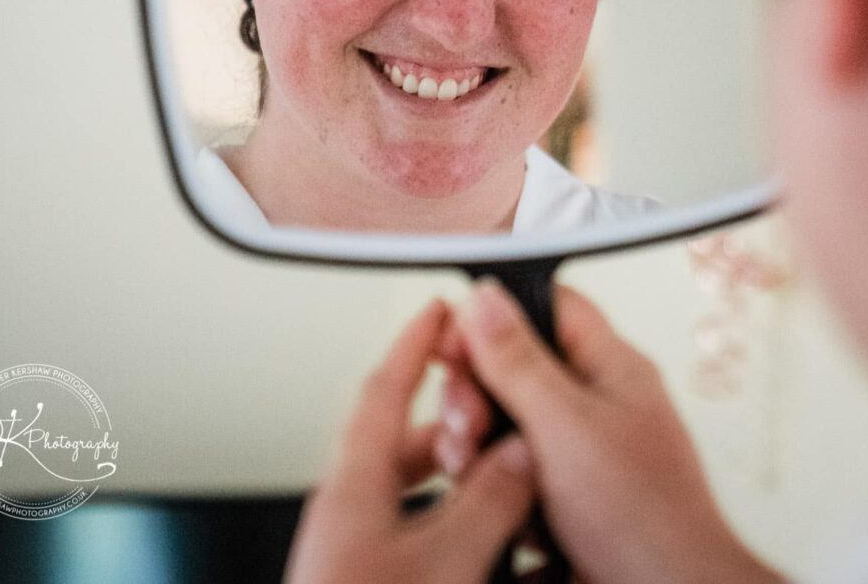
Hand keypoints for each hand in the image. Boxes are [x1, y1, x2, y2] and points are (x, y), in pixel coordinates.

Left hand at [284, 300, 537, 583]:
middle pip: (402, 435)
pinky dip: (447, 507)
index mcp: (352, 486)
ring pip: (408, 481)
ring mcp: (353, 542)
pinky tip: (479, 534)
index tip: (440, 309)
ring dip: (453, 466)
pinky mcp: (367, 571)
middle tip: (490, 401)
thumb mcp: (443, 560)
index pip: (384, 388)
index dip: (415, 343)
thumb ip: (487, 500)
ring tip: (499, 474)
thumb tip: (520, 452)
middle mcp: (347, 508)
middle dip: (452, 413)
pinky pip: (411, 518)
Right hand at [436, 281, 782, 583]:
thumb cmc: (645, 516)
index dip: (494, 318)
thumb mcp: (566, 426)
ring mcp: (586, 452)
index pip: (547, 307)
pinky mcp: (571, 497)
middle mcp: (599, 403)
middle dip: (478, 397)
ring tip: (476, 474)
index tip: (452, 346)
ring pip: (511, 428)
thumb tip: (486, 298)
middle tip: (467, 427)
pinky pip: (518, 476)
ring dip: (483, 451)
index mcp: (611, 368)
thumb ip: (520, 362)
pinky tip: (504, 513)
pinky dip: (502, 492)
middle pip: (517, 371)